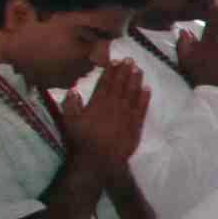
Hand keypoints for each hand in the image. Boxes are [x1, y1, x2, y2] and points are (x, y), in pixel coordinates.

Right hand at [62, 56, 151, 171]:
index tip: (115, 60)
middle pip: (121, 85)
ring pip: (133, 93)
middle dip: (125, 71)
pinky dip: (145, 98)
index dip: (111, 71)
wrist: (100, 159)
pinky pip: (142, 108)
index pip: (106, 83)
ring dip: (136, 80)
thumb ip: (71, 105)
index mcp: (99, 102)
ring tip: (139, 69)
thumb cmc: (82, 140)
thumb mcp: (70, 121)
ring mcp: (127, 114)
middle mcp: (115, 105)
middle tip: (131, 60)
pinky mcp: (136, 125)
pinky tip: (147, 89)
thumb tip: (73, 90)